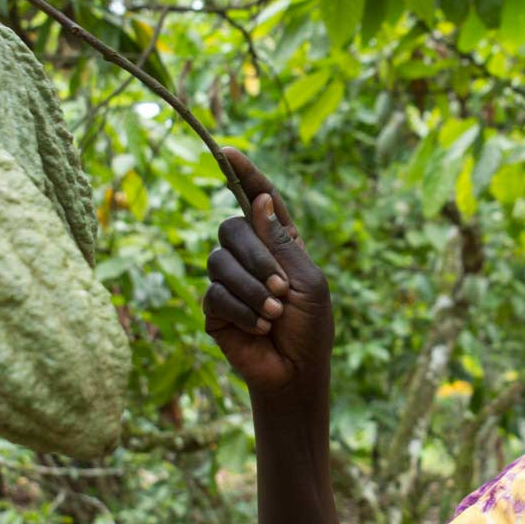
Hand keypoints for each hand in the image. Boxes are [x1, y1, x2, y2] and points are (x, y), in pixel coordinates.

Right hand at [203, 148, 333, 395]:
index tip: (228, 151)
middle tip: (282, 291)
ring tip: (274, 315)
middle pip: (231, 228)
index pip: (259, 200)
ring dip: (252, 290)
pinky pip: (213, 293)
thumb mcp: (307, 282)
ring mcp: (229, 280)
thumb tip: (260, 199)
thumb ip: (281, 242)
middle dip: (257, 259)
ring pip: (219, 262)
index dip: (244, 174)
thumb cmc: (311, 328)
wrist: (297, 372)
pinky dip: (241, 310)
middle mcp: (251, 255)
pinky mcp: (213, 308)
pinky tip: (259, 328)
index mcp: (280, 242)